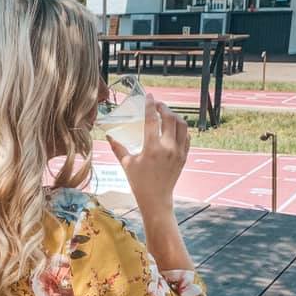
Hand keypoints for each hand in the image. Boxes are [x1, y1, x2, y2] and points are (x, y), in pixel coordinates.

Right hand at [107, 95, 189, 213]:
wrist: (156, 198)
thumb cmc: (139, 182)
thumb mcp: (126, 164)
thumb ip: (118, 147)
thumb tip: (108, 135)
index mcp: (151, 148)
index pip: (152, 120)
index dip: (150, 105)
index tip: (149, 97)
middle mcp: (167, 148)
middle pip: (170, 118)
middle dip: (164, 108)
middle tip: (157, 105)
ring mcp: (178, 152)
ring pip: (182, 125)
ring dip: (174, 116)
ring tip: (166, 114)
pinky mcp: (184, 156)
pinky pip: (187, 136)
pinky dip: (181, 129)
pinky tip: (174, 127)